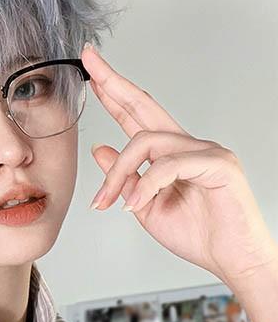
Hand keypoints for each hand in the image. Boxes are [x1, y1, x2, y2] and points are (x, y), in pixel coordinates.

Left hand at [82, 43, 277, 286]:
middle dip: (113, 82)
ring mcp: (205, 150)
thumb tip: (99, 148)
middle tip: (89, 60)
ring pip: (146, 142)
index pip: (135, 115)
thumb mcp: (144, 204)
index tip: (91, 73)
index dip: (112, 93)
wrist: (231, 261)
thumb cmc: (196, 234)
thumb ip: (124, 177)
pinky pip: (169, 165)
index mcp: (169, 153)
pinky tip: (135, 205)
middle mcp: (187, 144)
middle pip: (144, 104)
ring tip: (108, 201)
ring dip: (119, 173)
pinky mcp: (218, 164)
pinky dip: (147, 185)